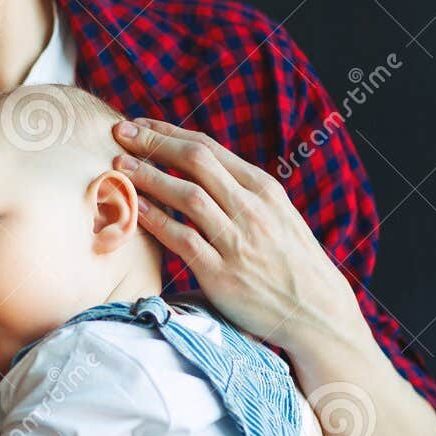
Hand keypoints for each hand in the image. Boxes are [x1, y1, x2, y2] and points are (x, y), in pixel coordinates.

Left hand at [111, 118, 363, 353]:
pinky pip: (182, 240)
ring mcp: (238, 241)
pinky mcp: (222, 274)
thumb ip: (241, 191)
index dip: (168, 133)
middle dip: (153, 143)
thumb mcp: (276, 214)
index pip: (209, 148)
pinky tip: (135, 208)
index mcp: (264, 189)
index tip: (140, 124)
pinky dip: (156, 220)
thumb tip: (199, 168)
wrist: (317, 311)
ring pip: (187, 196)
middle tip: (120, 133)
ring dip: (149, 176)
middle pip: (195, 162)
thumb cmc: (290, 261)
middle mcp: (252, 209)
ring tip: (119, 164)